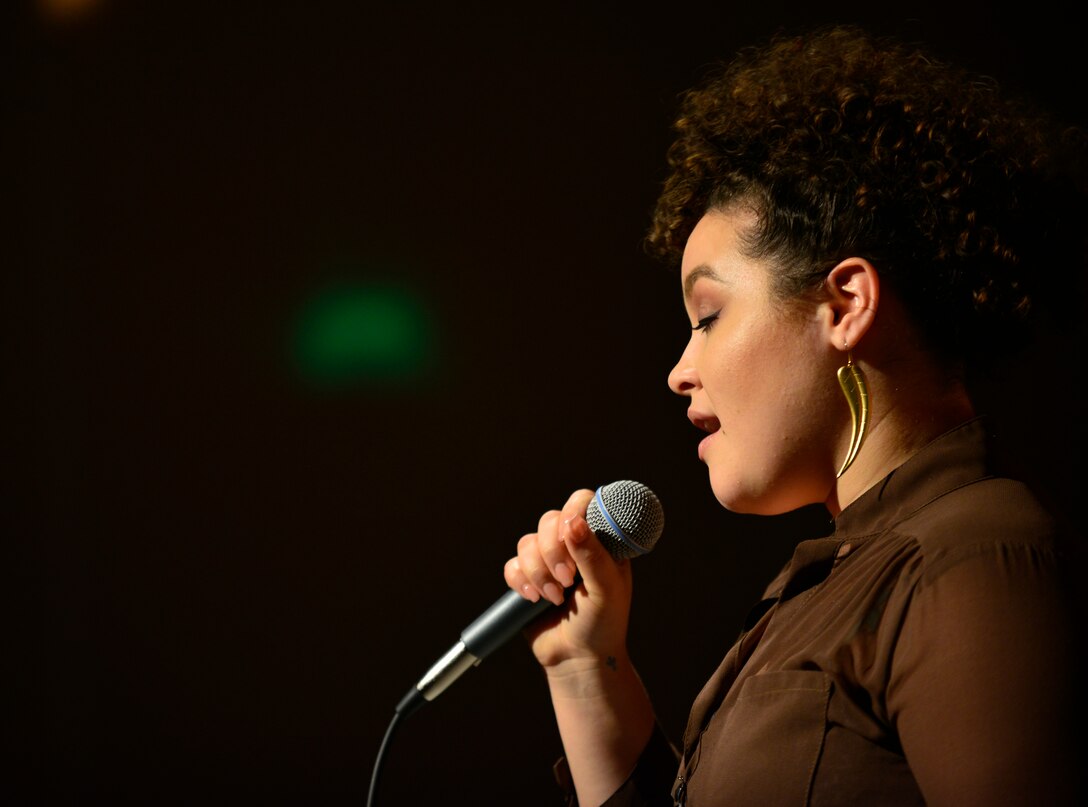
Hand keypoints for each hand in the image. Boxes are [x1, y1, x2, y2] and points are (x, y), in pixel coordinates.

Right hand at [502, 488, 634, 670]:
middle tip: (567, 580)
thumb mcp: (607, 590)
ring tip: (554, 597)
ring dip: (538, 572)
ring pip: (527, 542)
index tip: (572, 535)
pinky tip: (535, 599)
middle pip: (549, 520)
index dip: (573, 513)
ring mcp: (548, 560)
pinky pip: (512, 565)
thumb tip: (573, 522)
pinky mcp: (527, 578)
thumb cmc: (603, 624)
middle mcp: (573, 545)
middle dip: (553, 552)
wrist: (578, 659)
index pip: (583, 503)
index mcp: (599, 541)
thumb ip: (592, 555)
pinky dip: (521, 582)